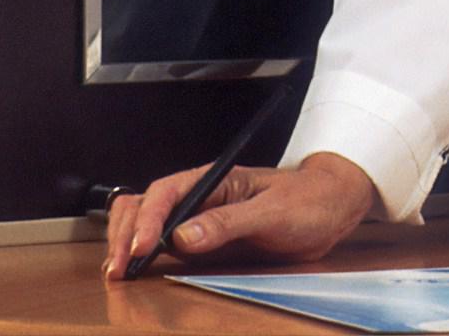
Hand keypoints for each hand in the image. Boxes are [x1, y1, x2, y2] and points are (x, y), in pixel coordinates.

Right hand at [101, 153, 375, 278]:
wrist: (330, 208)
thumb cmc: (307, 201)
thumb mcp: (271, 212)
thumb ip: (227, 223)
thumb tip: (183, 236)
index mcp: (214, 179)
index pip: (167, 193)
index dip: (149, 220)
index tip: (141, 248)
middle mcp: (200, 195)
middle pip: (145, 204)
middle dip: (125, 233)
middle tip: (119, 267)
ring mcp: (198, 217)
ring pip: (146, 220)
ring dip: (126, 241)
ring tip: (118, 270)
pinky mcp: (203, 238)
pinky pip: (163, 241)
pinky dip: (142, 252)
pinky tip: (135, 268)